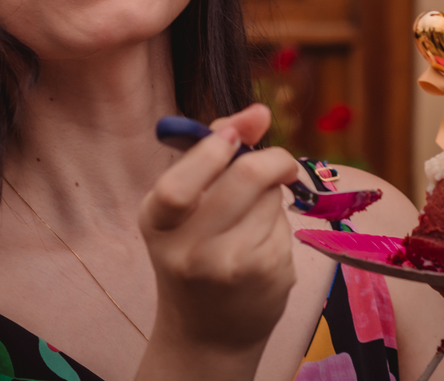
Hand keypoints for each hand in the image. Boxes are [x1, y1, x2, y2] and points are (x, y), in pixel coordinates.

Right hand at [139, 104, 297, 356]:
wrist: (207, 332)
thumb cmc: (193, 251)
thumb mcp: (185, 204)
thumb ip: (212, 150)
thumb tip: (259, 112)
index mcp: (157, 221)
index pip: (179, 184)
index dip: (212, 150)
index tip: (235, 136)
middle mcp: (188, 249)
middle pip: (247, 177)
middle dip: (273, 158)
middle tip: (279, 162)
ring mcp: (230, 266)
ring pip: (272, 198)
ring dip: (273, 195)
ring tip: (253, 218)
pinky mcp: (268, 275)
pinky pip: (285, 224)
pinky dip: (280, 223)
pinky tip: (262, 244)